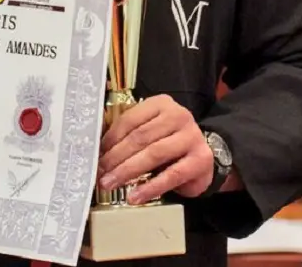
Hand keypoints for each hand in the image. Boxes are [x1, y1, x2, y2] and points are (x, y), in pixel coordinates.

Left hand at [98, 94, 213, 202]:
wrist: (205, 158)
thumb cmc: (170, 144)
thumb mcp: (151, 132)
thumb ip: (129, 135)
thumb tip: (98, 151)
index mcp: (161, 104)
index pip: (130, 119)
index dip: (110, 139)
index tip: (96, 156)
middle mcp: (178, 116)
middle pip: (140, 137)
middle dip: (116, 157)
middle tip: (100, 174)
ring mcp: (192, 137)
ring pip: (154, 153)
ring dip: (128, 171)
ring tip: (111, 184)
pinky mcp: (200, 160)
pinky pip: (171, 175)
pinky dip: (150, 187)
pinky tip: (135, 196)